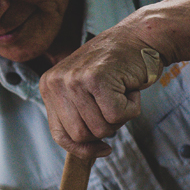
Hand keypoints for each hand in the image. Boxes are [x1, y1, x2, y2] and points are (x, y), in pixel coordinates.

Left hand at [40, 25, 164, 158]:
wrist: (140, 37)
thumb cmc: (116, 68)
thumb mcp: (85, 91)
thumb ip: (77, 117)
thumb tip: (84, 152)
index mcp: (49, 87)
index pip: (59, 135)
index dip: (82, 148)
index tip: (101, 149)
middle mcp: (56, 82)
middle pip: (81, 135)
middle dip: (104, 127)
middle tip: (115, 103)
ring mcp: (74, 79)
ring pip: (100, 128)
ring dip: (120, 117)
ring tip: (121, 91)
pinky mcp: (96, 78)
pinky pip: (117, 116)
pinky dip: (132, 108)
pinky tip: (130, 88)